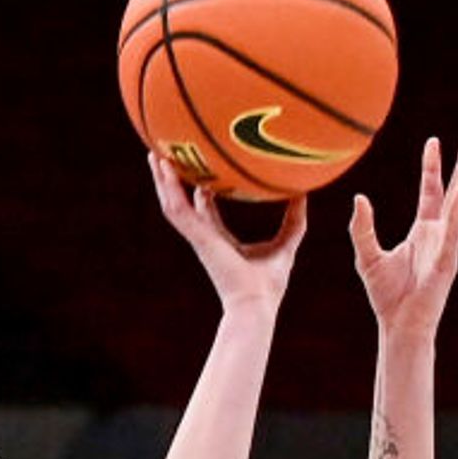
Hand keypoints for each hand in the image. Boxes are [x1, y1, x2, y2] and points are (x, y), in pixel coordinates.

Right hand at [153, 157, 305, 311]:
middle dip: (173, 181)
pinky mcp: (197, 237)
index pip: (205, 211)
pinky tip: (164, 167)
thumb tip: (303, 193)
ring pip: (173, 203)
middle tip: (164, 155)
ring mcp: (199, 237)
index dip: (201, 190)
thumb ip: (294, 220)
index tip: (200, 169)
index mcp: (220, 239)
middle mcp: (205, 236)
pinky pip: (178, 209)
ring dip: (162, 179)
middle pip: (183, 203)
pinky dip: (170, 188)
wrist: (256, 304)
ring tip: (154, 153)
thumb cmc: (269, 285)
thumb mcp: (285, 245)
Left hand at [351, 131, 457, 344]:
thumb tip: (359, 198)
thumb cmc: (386, 296)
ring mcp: (446, 246)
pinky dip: (457, 212)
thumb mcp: (366, 255)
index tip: (434, 141)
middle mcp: (439, 234)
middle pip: (454, 190)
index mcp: (423, 231)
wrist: (399, 326)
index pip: (430, 190)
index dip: (432, 166)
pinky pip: (453, 233)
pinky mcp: (446, 262)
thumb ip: (362, 227)